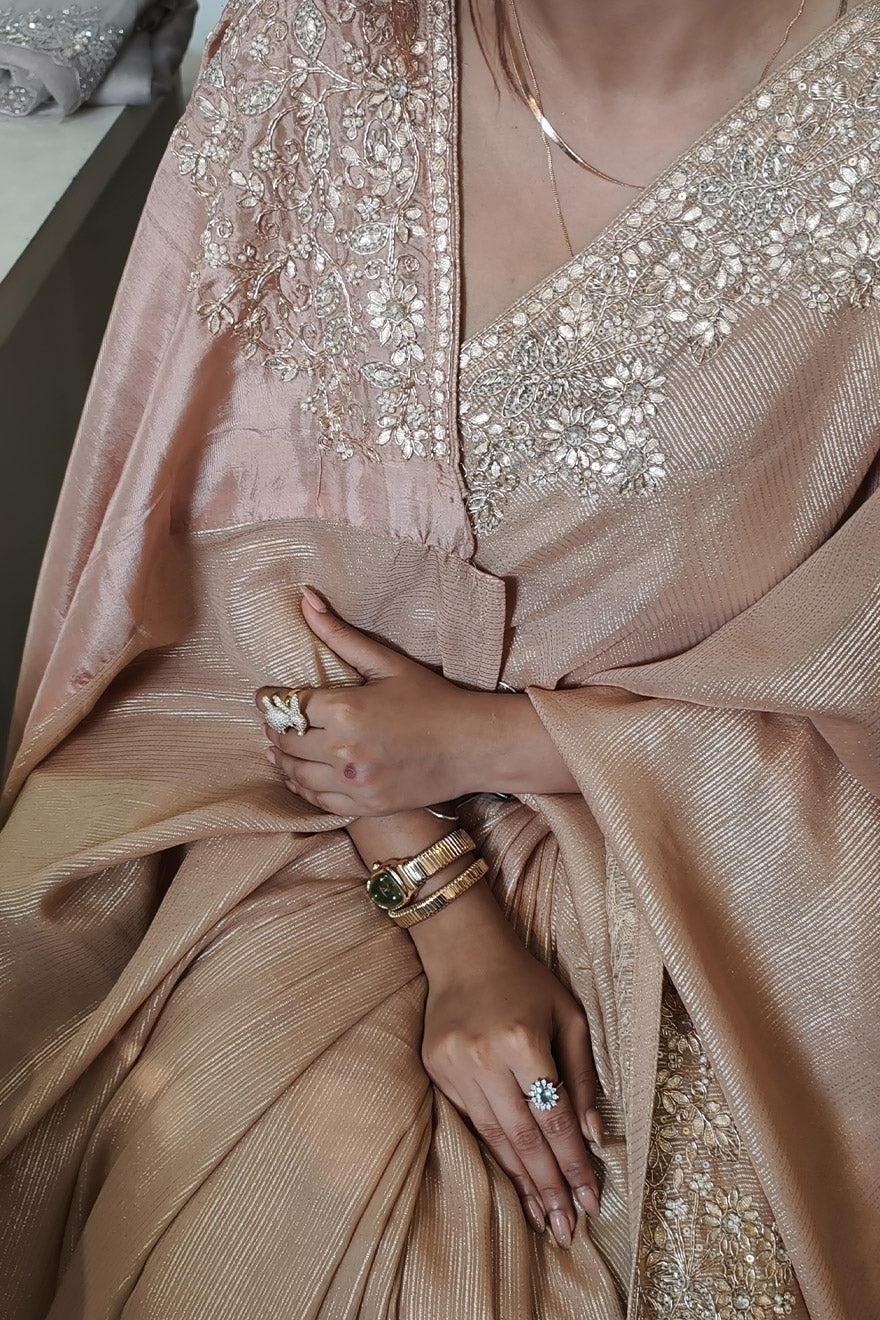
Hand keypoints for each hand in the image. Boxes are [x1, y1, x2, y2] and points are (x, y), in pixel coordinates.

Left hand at [256, 590, 578, 814]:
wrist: (474, 746)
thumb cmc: (434, 699)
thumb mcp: (387, 664)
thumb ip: (340, 635)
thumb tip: (306, 598)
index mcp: (346, 709)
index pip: (286, 706)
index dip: (270, 701)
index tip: (265, 696)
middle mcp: (344, 749)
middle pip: (286, 741)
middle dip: (276, 728)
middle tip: (275, 720)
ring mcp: (354, 781)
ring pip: (296, 774)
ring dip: (283, 760)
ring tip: (279, 748)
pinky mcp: (365, 805)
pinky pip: (317, 800)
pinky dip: (303, 788)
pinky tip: (300, 776)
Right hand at [418, 894, 602, 1247]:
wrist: (464, 951)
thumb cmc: (526, 982)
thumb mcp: (569, 1017)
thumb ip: (583, 1077)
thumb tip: (593, 1138)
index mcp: (524, 1040)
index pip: (554, 1118)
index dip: (574, 1164)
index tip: (590, 1201)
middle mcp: (485, 1057)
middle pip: (524, 1137)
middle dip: (548, 1187)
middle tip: (566, 1229)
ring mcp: (455, 1065)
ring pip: (493, 1137)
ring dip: (520, 1181)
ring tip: (541, 1218)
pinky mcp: (435, 1069)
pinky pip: (470, 1121)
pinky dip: (492, 1154)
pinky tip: (510, 1180)